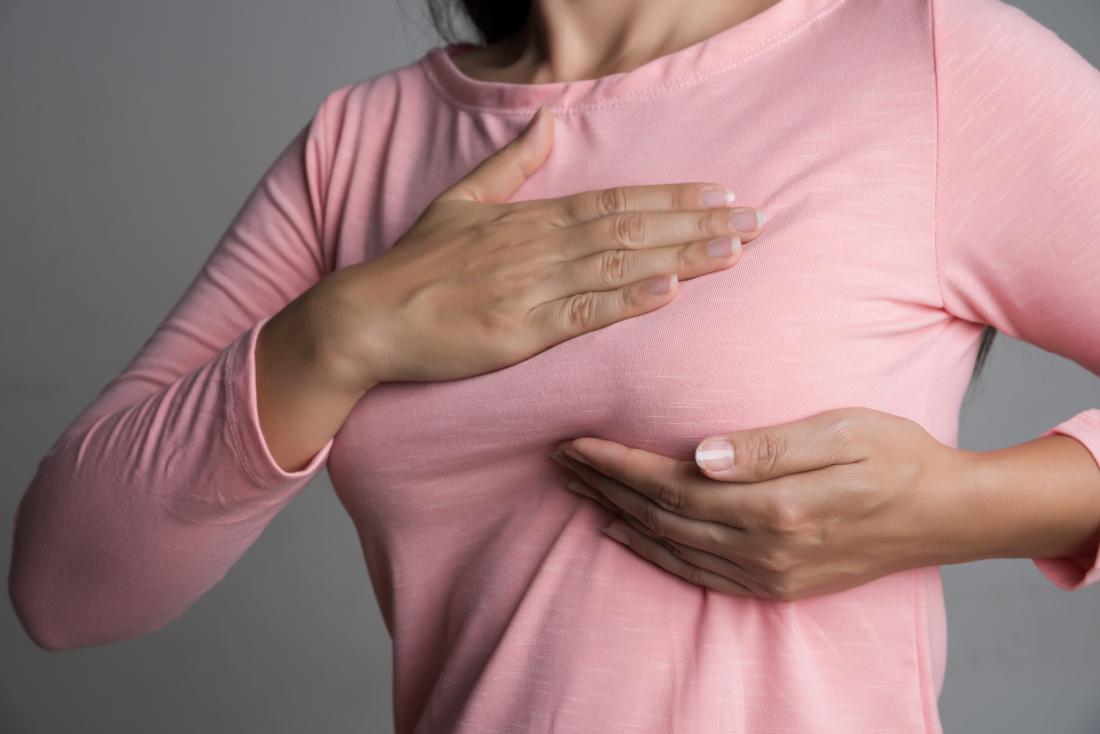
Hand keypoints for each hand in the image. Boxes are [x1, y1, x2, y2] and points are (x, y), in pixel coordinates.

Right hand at [305, 104, 765, 389]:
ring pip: (619, 264)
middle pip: (632, 227)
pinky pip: (584, 313)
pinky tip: (669, 292)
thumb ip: (509, 164)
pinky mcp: (520, 330)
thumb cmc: (414, 264)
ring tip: (733, 250)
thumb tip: (546, 122)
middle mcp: (540, 246)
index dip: (674, 196)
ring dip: (681, 256)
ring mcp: (532, 288)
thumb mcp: (459, 200)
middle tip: (756, 221)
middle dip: (698, 223)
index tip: (722, 193)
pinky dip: (628, 300)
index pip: (617, 198)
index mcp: (531, 218)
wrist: (369, 316)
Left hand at [549, 407, 981, 600]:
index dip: (615, 462)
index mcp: (774, 506)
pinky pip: (696, 575)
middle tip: (558, 458)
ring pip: (669, 547)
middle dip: (602, 485)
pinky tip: (625, 535)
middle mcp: (763, 549)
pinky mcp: (776, 586)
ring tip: (577, 488)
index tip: (574, 440)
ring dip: (617, 515)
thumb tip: (700, 454)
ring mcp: (768, 575)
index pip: (669, 483)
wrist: (946, 515)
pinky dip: (652, 555)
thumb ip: (768, 447)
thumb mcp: (841, 431)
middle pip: (659, 515)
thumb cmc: (897, 456)